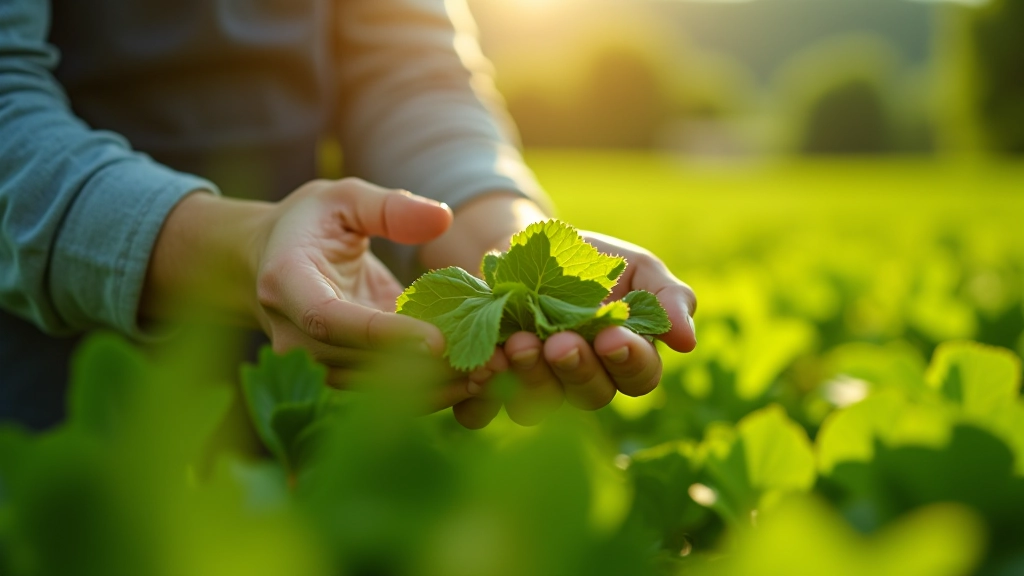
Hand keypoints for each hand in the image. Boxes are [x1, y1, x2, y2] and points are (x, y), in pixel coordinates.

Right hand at [144, 178, 489, 411]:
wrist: (269, 263)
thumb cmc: (310, 223)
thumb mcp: (344, 198)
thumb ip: (389, 207)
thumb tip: (442, 218)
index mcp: (287, 285)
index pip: (333, 321)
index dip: (384, 335)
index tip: (438, 341)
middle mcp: (295, 336)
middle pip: (362, 365)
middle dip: (426, 368)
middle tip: (489, 362)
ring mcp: (316, 363)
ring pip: (378, 389)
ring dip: (436, 385)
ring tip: (494, 373)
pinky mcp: (344, 374)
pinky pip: (386, 395)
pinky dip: (433, 390)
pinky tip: (479, 380)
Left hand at [456, 232, 696, 427]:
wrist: (526, 248)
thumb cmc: (593, 260)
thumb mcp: (638, 267)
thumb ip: (669, 298)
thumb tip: (687, 342)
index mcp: (626, 360)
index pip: (639, 377)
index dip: (628, 361)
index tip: (611, 336)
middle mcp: (586, 382)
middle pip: (590, 395)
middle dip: (575, 369)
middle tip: (558, 342)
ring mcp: (541, 388)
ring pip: (541, 404)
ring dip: (530, 378)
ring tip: (517, 345)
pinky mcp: (497, 385)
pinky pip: (489, 406)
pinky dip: (484, 392)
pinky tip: (482, 365)